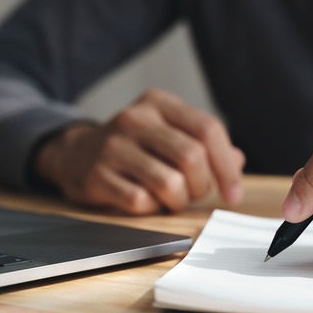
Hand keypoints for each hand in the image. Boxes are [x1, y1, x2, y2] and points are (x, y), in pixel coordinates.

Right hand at [36, 89, 244, 214]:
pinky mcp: (96, 174)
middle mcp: (135, 118)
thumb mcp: (167, 133)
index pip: (208, 129)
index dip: (227, 166)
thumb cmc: (133, 146)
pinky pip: (140, 201)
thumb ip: (203, 145)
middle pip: (191, 156)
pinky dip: (150, 209)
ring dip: (177, 200)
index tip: (233, 194)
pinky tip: (144, 200)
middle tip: (192, 193)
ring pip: (169, 182)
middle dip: (200, 185)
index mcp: (159, 103)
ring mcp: (113, 146)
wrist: (74, 152)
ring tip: (169, 197)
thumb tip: (237, 161)